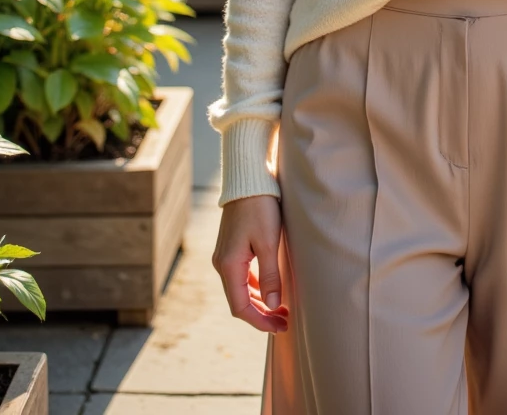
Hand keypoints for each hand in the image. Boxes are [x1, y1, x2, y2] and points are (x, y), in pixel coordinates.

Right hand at [212, 194, 288, 333]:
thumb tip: (274, 306)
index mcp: (228, 265)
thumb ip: (270, 276)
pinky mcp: (230, 248)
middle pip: (239, 301)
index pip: (240, 307)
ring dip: (259, 302)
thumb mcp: (269, 241)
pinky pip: (241, 277)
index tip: (280, 327)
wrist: (248, 179)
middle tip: (285, 322)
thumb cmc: (260, 207)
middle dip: (261, 315)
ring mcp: (224, 256)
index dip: (260, 321)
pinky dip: (254, 288)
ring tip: (280, 310)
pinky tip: (270, 289)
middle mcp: (221, 263)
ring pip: (239, 290)